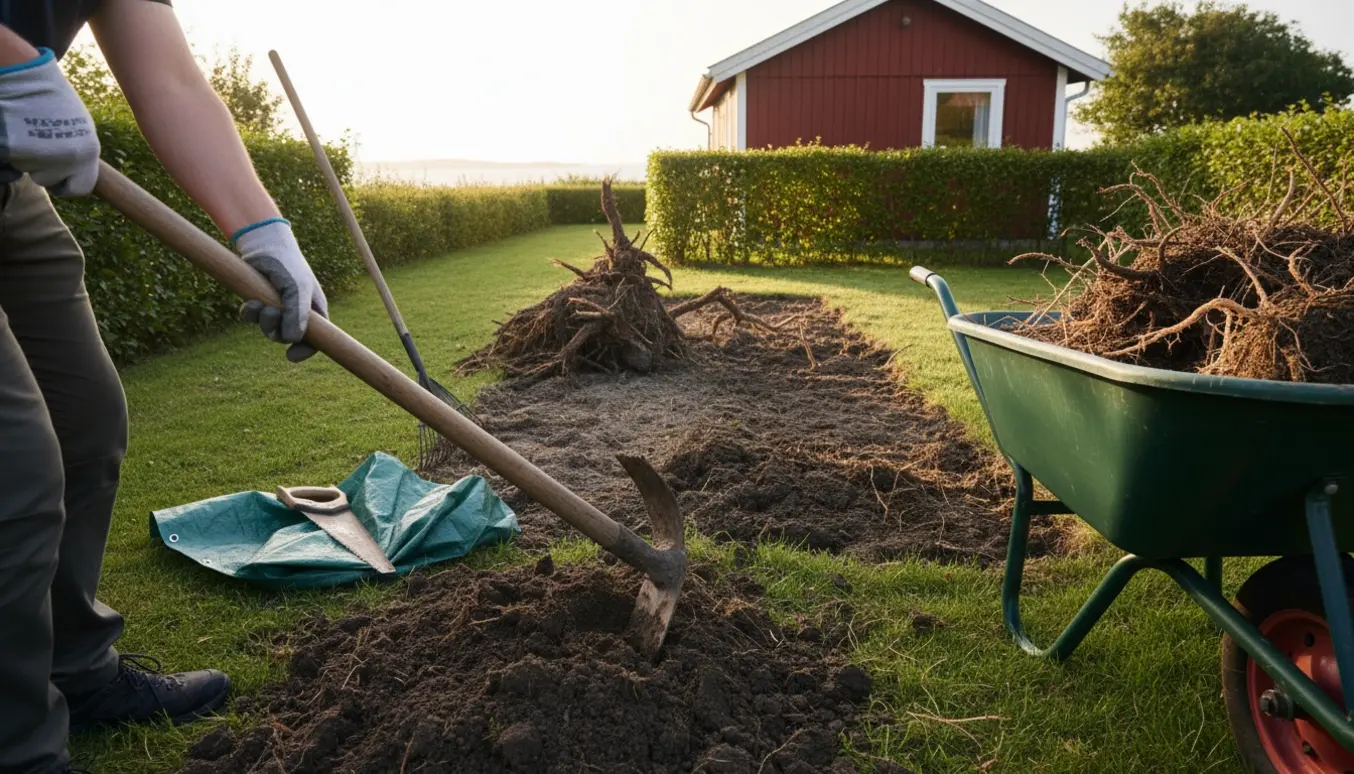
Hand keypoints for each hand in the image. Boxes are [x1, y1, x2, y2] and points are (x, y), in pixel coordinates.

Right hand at [0, 48, 99, 195]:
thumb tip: (79, 171)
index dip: (68, 182)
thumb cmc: (51, 97)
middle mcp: (65, 158)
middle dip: (43, 168)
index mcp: (87, 152)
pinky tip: (9, 136)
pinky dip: (6, 156)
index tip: (60, 175)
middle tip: (37, 144)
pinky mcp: (10, 150)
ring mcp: (37, 156)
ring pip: (27, 172)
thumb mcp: (80, 125)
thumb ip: (81, 151)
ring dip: (25, 159)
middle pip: (50, 181)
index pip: (81, 187)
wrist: (23, 72)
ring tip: (24, 132)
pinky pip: (7, 169)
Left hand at [233, 219, 328, 361]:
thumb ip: (297, 315)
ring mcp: (277, 307)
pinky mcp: (259, 301)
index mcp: (313, 310)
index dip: (306, 349)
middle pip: (287, 337)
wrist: (265, 244)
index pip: (316, 339)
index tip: (292, 355)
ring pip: (268, 329)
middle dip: (276, 330)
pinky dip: (249, 313)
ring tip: (258, 304)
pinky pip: (252, 319)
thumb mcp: (297, 289)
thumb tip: (292, 340)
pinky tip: (249, 303)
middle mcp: (296, 311)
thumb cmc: (288, 265)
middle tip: (271, 313)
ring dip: (262, 320)